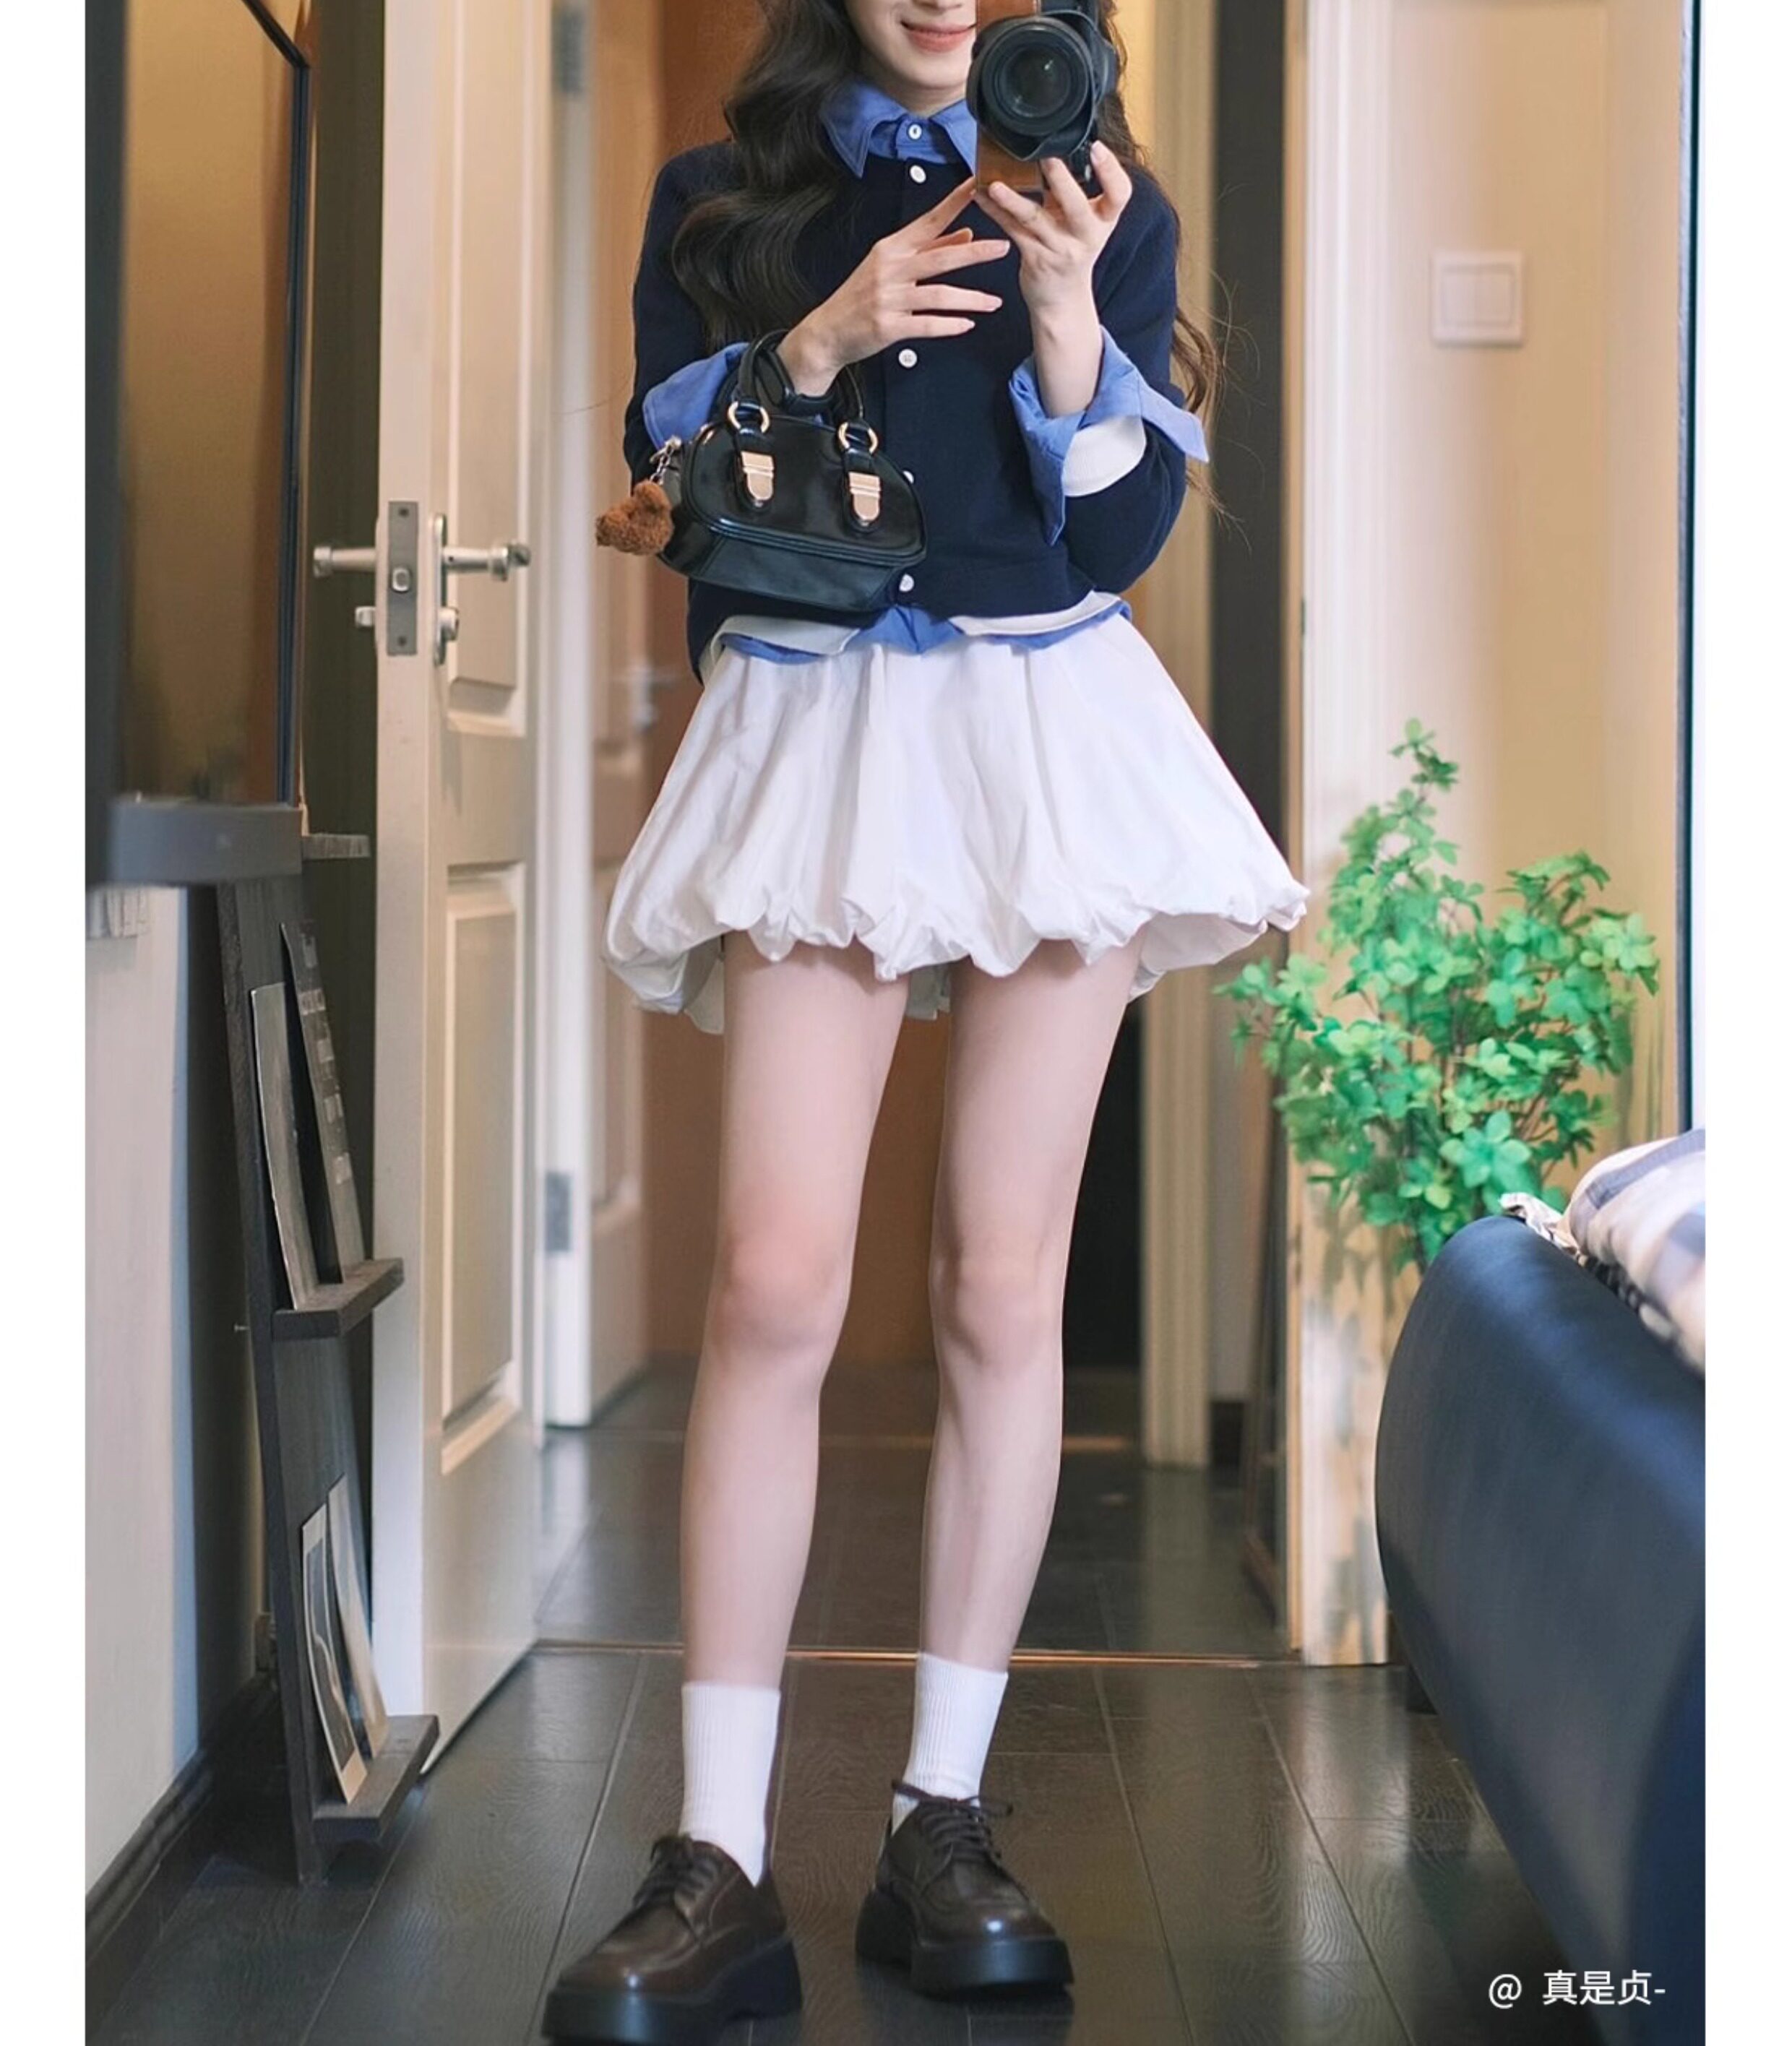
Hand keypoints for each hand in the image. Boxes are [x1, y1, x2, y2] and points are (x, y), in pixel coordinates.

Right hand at [781, 174, 1009, 393]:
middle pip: (939, 257)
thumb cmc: (861, 296)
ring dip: (970, 299)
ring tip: (994, 302)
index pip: (929, 221)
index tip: (978, 187)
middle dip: (975, 252)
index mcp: (892, 248)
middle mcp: (890, 269)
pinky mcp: (887, 326)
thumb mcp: (891, 265)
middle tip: (1003, 247)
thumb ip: (929, 248)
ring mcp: (888, 298)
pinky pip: (925, 325)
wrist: (829, 331)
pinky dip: (949, 326)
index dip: (954, 203)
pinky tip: (967, 325)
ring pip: (937, 295)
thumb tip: (965, 233)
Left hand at [981, 139, 1132, 321]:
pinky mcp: (1034, 258)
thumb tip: (1052, 147)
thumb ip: (1072, 190)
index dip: (1111, 171)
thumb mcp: (1084, 221)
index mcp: (1103, 219)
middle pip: (1076, 207)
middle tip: (1047, 158)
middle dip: (1061, 182)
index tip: (1097, 147)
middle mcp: (1085, 235)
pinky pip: (1012, 230)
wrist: (1062, 300)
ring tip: (996, 185)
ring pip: (1035, 219)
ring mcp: (1059, 249)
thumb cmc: (1072, 250)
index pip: (1119, 194)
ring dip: (1013, 200)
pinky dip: (995, 212)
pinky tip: (980, 195)